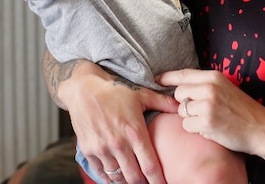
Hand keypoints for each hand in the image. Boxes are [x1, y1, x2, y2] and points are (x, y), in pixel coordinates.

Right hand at [61, 62, 177, 183]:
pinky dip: (109, 179)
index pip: (150, 165)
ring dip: (126, 182)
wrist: (84, 89)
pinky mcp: (89, 151)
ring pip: (117, 177)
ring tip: (134, 181)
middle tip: (149, 183)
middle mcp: (119, 144)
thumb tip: (180, 106)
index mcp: (135, 132)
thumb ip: (163, 102)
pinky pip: (100, 173)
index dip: (158, 180)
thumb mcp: (142, 94)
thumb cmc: (115, 91)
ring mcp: (102, 149)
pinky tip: (116, 179)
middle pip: (134, 177)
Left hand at [159, 69, 264, 156]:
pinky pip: (187, 126)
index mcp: (215, 77)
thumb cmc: (243, 110)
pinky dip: (196, 130)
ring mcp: (208, 105)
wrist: (261, 128)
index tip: (156, 80)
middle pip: (179, 93)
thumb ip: (205, 85)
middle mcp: (210, 88)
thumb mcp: (226, 89)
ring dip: (191, 118)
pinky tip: (211, 129)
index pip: (183, 74)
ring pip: (182, 111)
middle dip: (184, 103)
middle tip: (199, 110)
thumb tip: (179, 87)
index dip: (167, 77)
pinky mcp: (206, 122)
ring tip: (209, 120)